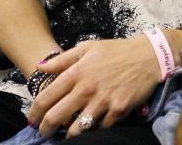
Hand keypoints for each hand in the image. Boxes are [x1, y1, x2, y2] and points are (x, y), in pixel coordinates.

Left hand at [27, 33, 177, 136]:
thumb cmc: (116, 51)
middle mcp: (86, 89)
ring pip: (76, 129)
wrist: (148, 56)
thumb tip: (39, 67)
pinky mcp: (118, 111)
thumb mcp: (88, 47)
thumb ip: (62, 59)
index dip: (34, 113)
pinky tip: (92, 126)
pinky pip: (100, 128)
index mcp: (76, 73)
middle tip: (45, 132)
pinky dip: (94, 129)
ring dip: (69, 134)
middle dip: (46, 129)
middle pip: (56, 118)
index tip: (33, 120)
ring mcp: (102, 102)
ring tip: (67, 133)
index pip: (45, 98)